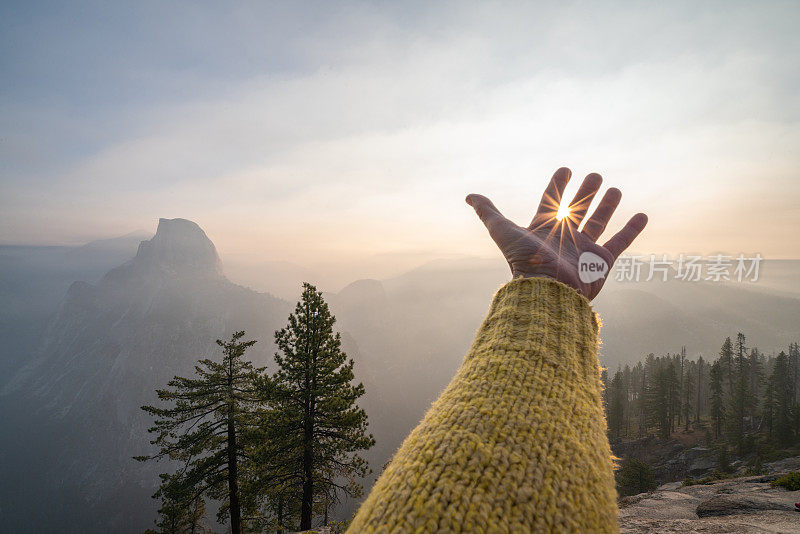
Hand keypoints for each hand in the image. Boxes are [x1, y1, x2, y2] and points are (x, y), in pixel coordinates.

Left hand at [466, 167, 646, 299]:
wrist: (547, 290)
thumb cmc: (524, 261)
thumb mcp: (502, 231)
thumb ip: (488, 212)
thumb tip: (469, 196)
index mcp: (543, 230)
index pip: (550, 202)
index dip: (557, 185)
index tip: (565, 169)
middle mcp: (563, 238)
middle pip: (576, 210)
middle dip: (585, 193)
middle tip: (595, 175)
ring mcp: (583, 250)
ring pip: (598, 222)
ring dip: (606, 206)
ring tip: (615, 189)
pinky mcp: (601, 262)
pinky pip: (620, 243)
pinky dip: (631, 230)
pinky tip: (642, 214)